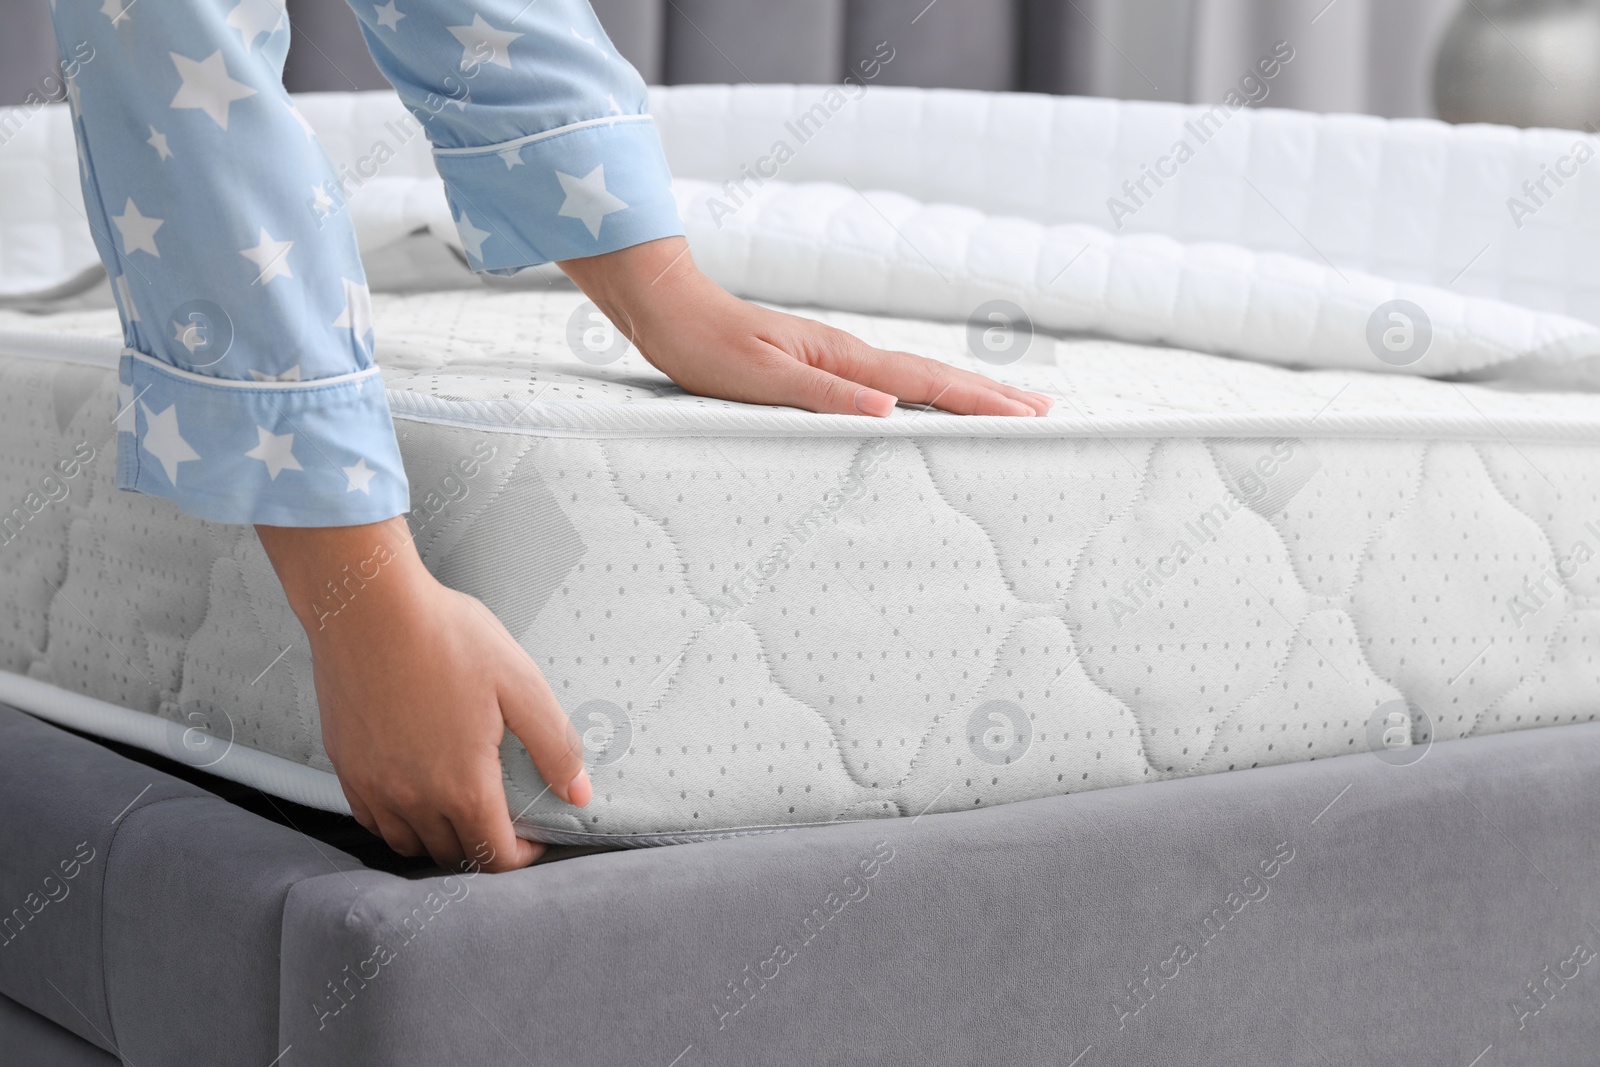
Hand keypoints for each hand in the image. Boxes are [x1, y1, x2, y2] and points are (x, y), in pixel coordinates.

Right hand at [256, 518, 589, 872]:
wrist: (369, 608)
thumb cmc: (447, 637)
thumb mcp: (521, 685)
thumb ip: (555, 745)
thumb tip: (578, 793)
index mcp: (462, 785)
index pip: (493, 857)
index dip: (521, 857)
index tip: (532, 839)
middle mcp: (413, 798)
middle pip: (452, 855)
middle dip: (483, 848)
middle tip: (501, 822)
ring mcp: (374, 786)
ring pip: (408, 843)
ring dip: (439, 840)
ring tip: (460, 813)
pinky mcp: (346, 767)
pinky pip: (372, 819)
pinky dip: (397, 822)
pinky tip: (414, 795)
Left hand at [558, 238, 1053, 417]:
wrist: (668, 307)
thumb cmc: (704, 347)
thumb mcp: (759, 380)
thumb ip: (822, 396)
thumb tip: (887, 411)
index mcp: (843, 359)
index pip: (926, 385)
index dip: (979, 402)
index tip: (1027, 416)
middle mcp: (848, 355)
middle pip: (935, 377)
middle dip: (990, 395)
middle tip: (1043, 411)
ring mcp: (837, 358)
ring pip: (916, 378)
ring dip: (965, 392)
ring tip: (1005, 404)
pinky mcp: (819, 365)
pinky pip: (889, 383)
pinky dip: (924, 394)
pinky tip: (925, 403)